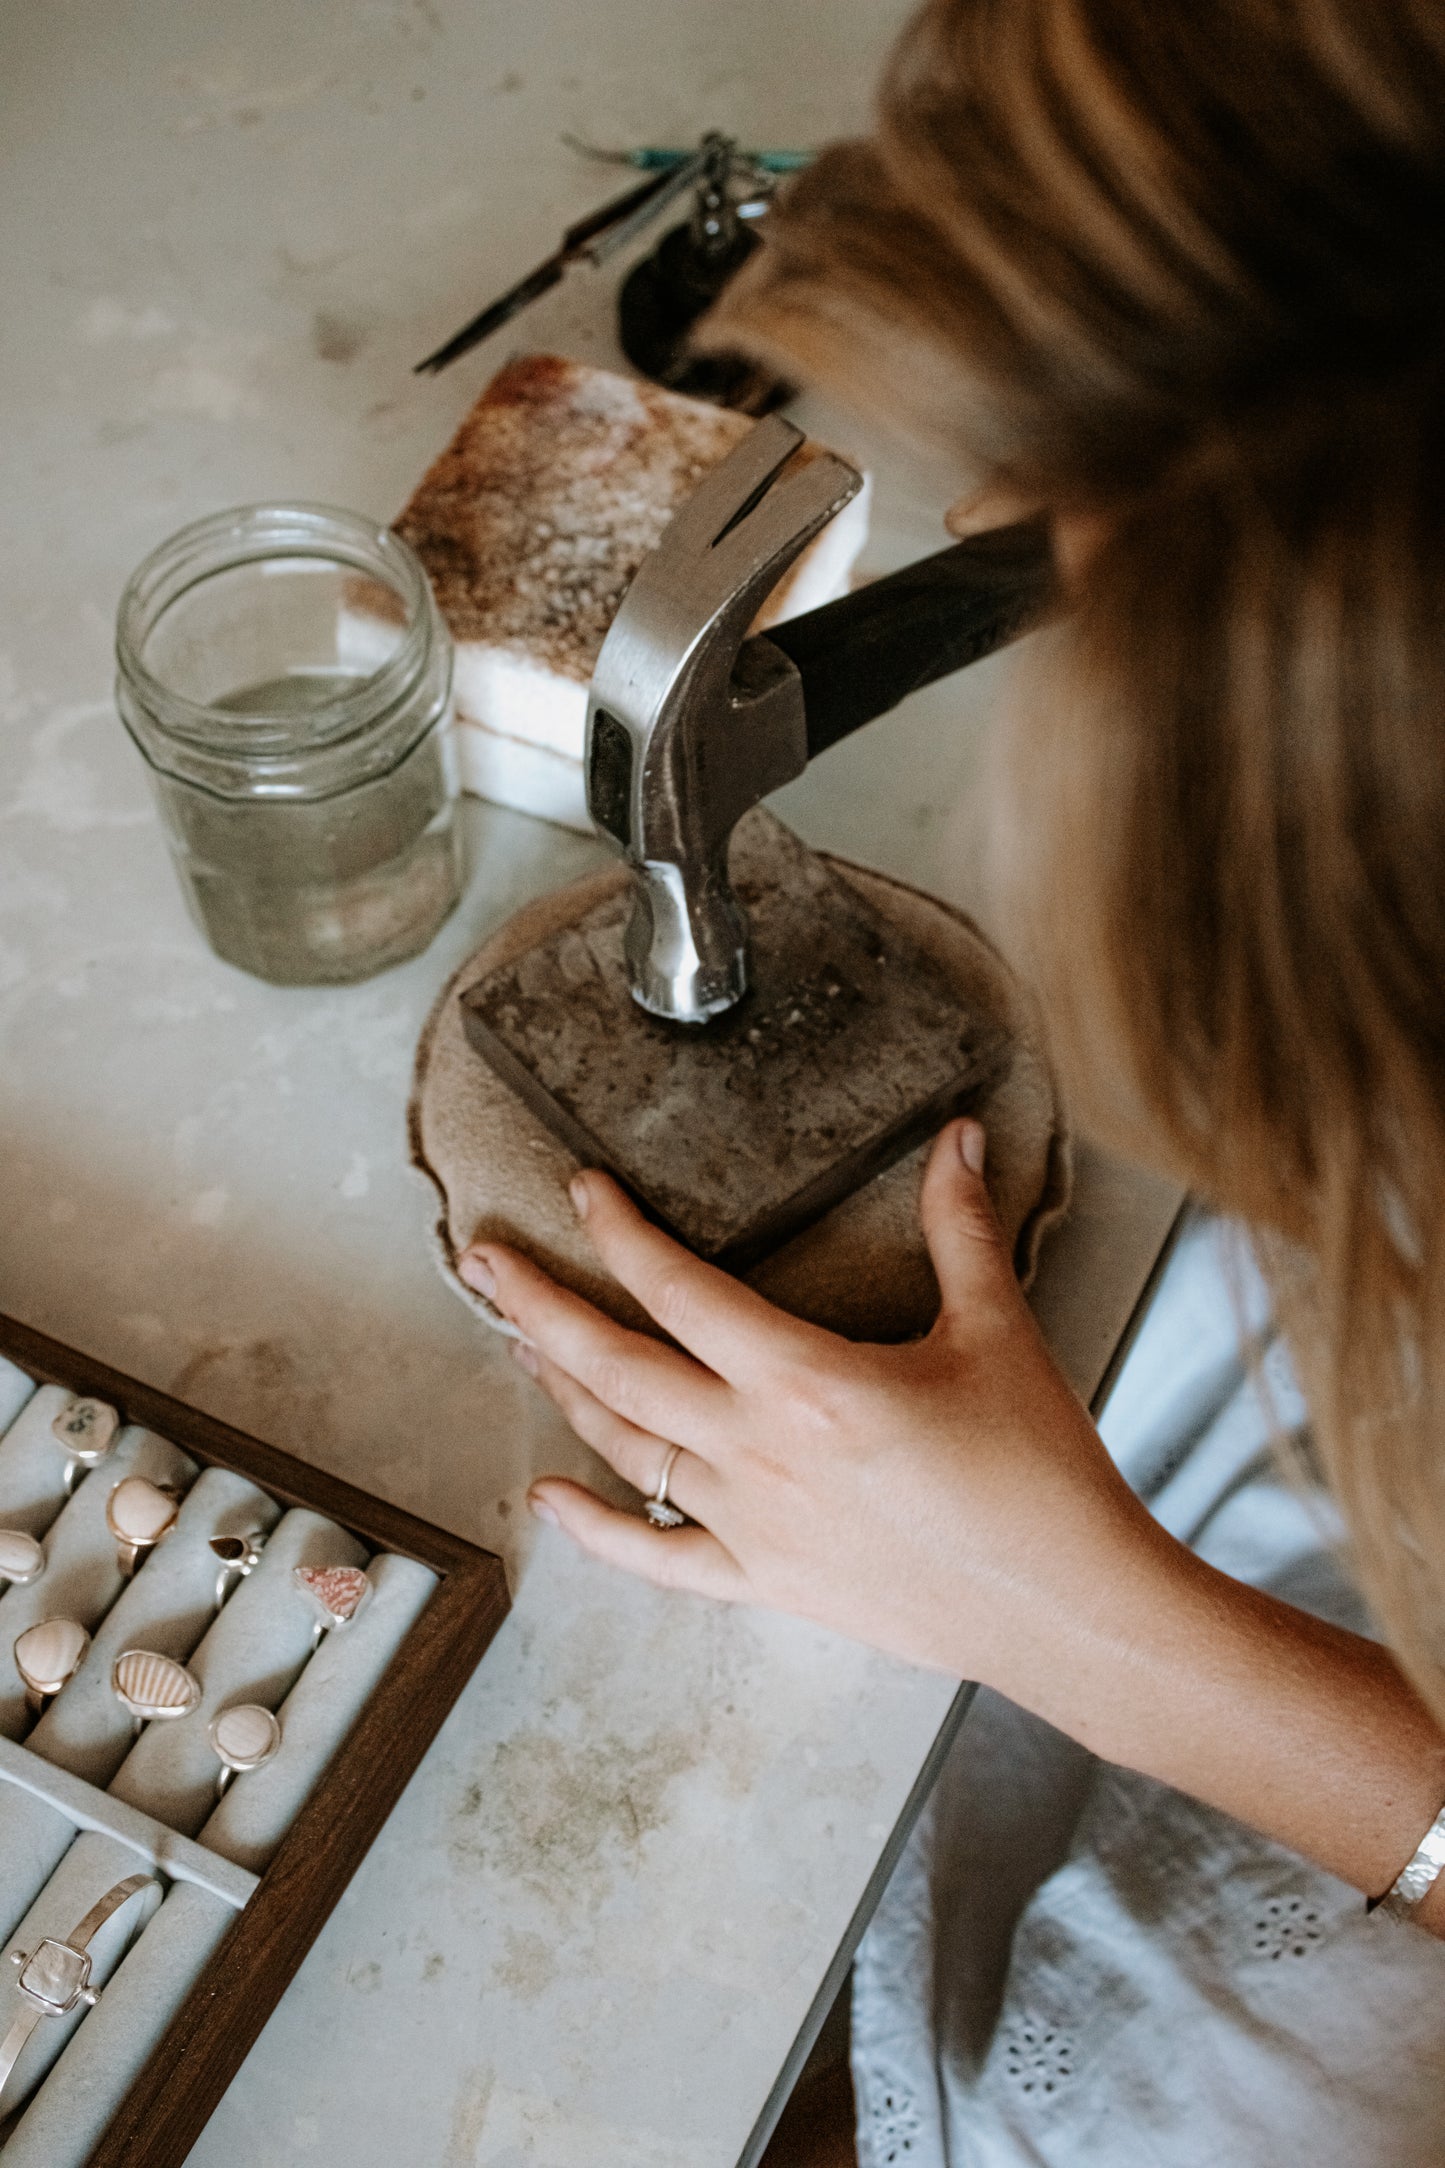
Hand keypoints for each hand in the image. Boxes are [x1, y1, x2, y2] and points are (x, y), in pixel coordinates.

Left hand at [459, 1118, 1173, 1705]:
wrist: (1068, 1611)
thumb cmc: (1038, 1473)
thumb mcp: (996, 1331)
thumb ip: (961, 1225)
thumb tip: (957, 1135)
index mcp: (807, 1380)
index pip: (682, 1289)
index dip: (620, 1232)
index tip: (579, 1189)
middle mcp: (759, 1452)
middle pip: (618, 1367)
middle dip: (540, 1306)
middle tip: (480, 1259)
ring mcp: (753, 1526)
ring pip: (626, 1449)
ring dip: (562, 1393)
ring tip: (516, 1342)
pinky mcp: (767, 1583)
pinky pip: (659, 1558)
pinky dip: (597, 1530)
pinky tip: (548, 1500)